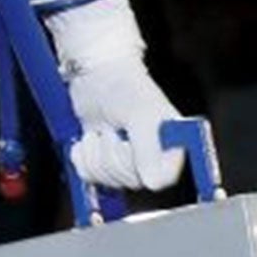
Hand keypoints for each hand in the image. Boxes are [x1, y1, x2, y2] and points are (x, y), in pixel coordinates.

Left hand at [66, 59, 186, 188]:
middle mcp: (155, 156)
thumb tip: (154, 182)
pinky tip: (89, 139)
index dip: (141, 165)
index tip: (129, 143)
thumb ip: (148, 147)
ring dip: (96, 153)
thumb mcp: (139, 113)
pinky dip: (83, 158)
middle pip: (132, 181)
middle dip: (113, 154)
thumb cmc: (122, 85)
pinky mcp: (106, 163)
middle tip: (113, 129)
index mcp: (173, 143)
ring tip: (102, 129)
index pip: (163, 177)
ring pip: (109, 180)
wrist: (94, 74)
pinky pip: (91, 178)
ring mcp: (130, 161)